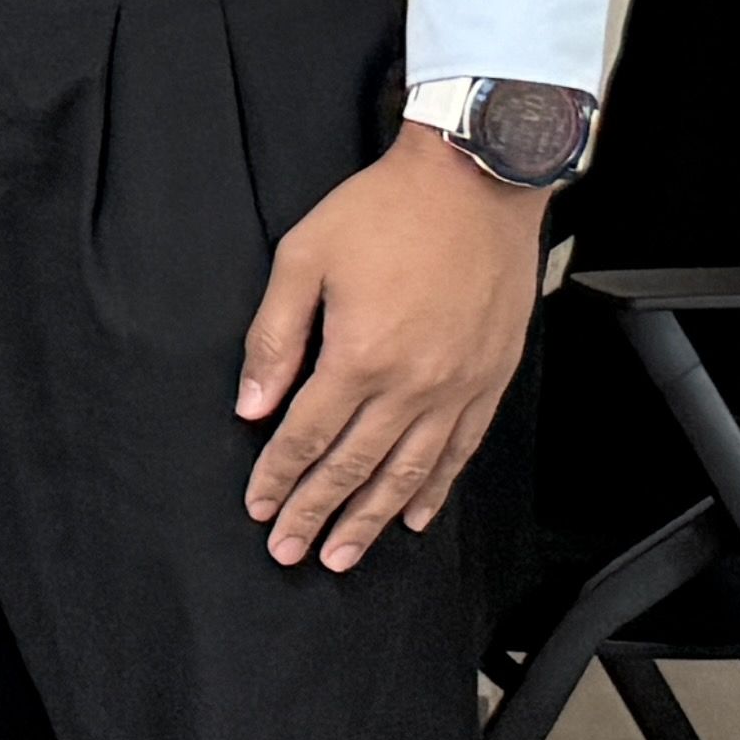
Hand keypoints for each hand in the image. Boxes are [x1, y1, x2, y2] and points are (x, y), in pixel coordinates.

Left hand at [237, 127, 544, 568]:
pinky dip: (434, 489)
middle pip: (353, 468)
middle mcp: (412, 384)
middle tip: (289, 553)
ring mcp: (457, 387)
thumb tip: (251, 405)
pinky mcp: (488, 380)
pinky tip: (414, 516)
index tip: (258, 509)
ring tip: (343, 556)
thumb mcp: (304, 258)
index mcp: (359, 356)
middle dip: (316, 514)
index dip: (278, 478)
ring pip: (407, 473)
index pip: (306, 436)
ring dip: (372, 520)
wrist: (475, 183)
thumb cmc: (384, 212)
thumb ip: (274, 337)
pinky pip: (459, 451)